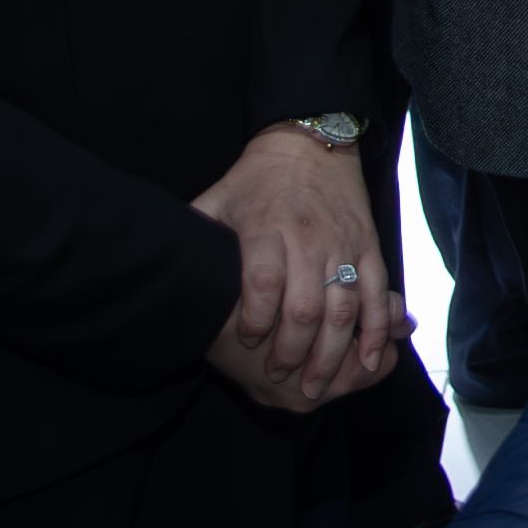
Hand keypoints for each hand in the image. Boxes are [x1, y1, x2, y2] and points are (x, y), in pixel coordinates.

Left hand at [192, 125, 398, 402]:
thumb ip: (191, 232)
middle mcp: (308, 240)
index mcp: (267, 229)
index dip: (255, 318)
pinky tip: (370, 359)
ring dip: (333, 351)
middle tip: (278, 377)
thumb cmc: (255, 179)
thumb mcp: (217, 198)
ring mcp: (343, 246)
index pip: (264, 280)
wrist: (312, 142)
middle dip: (293, 350)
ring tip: (317, 385)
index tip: (246, 343)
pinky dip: (378, 328)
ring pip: (344, 307)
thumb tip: (149, 265)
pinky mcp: (369, 247)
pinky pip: (378, 292)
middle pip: (306, 305)